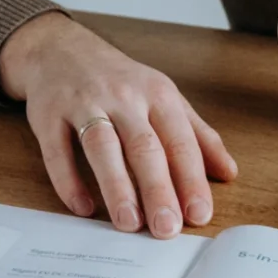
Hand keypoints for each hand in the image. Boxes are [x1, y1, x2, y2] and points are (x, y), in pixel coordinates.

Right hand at [0, 12, 236, 237]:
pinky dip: (69, 180)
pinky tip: (82, 207)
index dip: (191, 179)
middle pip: (144, 146)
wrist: (61, 49)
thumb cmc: (119, 80)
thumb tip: (228, 172)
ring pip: (103, 146)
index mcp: (157, 94)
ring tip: (129, 223)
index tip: (199, 214)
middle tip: (167, 229)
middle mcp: (122, 96)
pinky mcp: (48, 114)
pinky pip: (58, 150)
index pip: (180, 141)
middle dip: (157, 189)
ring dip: (117, 186)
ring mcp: (84, 103)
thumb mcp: (163, 97)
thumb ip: (197, 135)